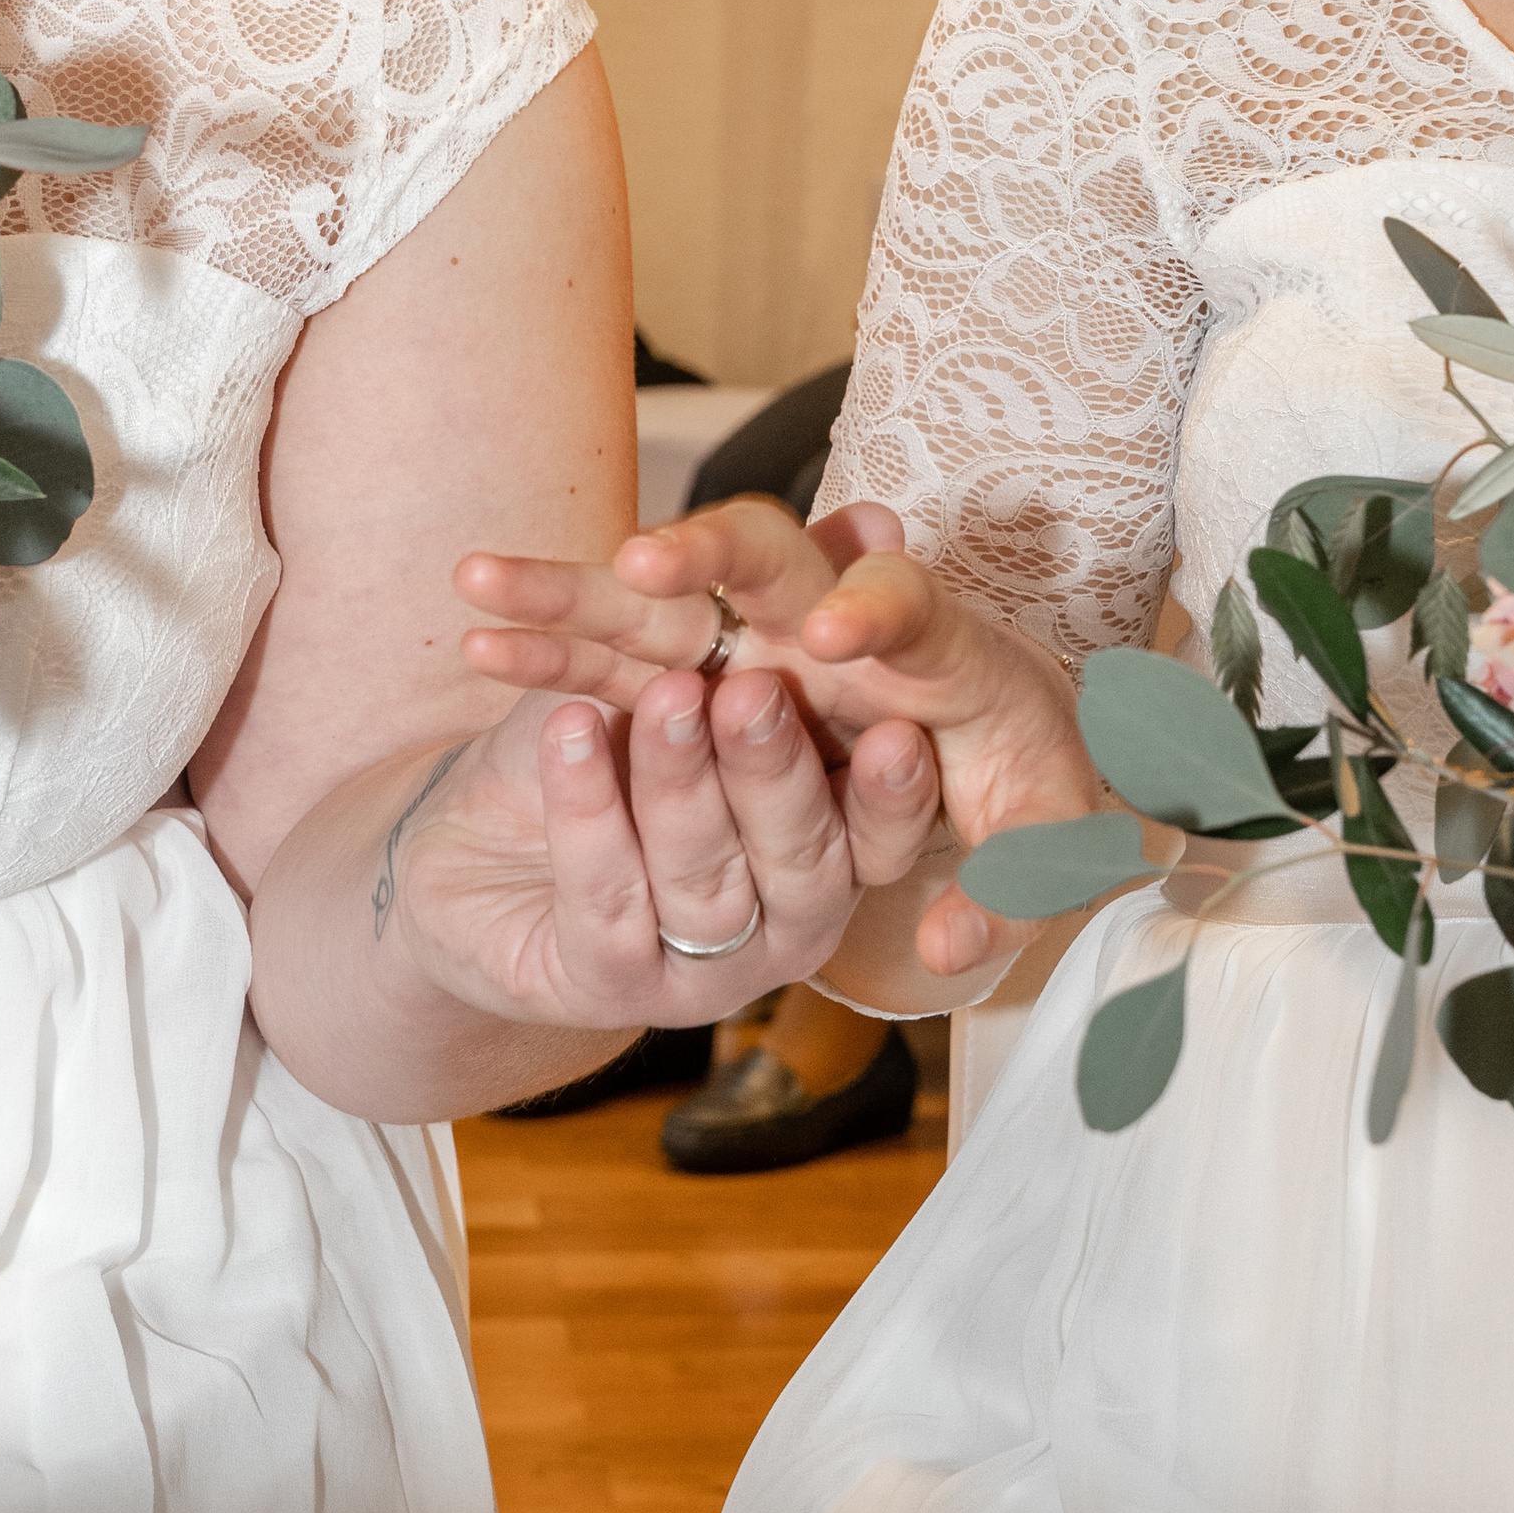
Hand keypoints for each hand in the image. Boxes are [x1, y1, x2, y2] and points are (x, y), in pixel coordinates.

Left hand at [384, 659, 941, 1029]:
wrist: (470, 846)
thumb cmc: (604, 737)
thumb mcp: (692, 653)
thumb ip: (785, 604)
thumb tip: (875, 524)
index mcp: (826, 844)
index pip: (883, 835)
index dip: (896, 796)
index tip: (903, 734)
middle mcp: (781, 918)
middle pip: (801, 856)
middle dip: (776, 769)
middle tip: (754, 689)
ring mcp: (701, 968)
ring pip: (704, 878)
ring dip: (679, 779)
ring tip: (659, 692)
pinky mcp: (607, 984)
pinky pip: (604, 901)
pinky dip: (587, 810)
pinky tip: (569, 723)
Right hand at [454, 497, 1100, 978]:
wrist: (993, 720)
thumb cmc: (1020, 778)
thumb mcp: (1036, 834)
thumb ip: (1010, 885)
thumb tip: (950, 954)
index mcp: (938, 646)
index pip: (907, 602)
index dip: (875, 608)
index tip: (833, 635)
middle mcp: (835, 613)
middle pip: (761, 558)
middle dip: (703, 560)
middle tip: (645, 570)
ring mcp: (749, 620)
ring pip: (654, 591)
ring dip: (580, 587)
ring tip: (495, 586)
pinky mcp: (682, 639)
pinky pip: (603, 630)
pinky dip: (544, 628)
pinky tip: (476, 643)